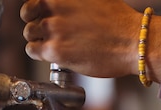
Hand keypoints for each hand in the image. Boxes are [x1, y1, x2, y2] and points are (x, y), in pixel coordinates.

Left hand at [20, 0, 160, 81]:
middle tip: (47, 31)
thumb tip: (66, 5)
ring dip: (38, 39)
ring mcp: (53, 28)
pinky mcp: (55, 50)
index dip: (36, 8)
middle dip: (35, 22)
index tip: (40, 14)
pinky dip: (39, 52)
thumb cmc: (119, 21)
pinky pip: (33, 50)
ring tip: (55, 44)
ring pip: (29, 34)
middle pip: (28, 14)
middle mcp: (54, 6)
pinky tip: (53, 53)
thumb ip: (74, 1)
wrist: (132, 42)